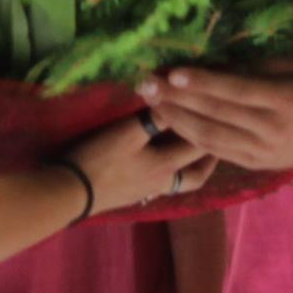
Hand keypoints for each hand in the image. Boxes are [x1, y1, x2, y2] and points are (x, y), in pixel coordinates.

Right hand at [65, 114, 212, 216]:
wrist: (71, 194)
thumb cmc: (99, 159)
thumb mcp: (127, 132)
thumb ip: (155, 116)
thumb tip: (177, 97)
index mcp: (166, 165)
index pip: (198, 146)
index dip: (211, 129)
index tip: (222, 116)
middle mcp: (164, 182)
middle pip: (197, 173)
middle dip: (210, 154)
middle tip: (217, 137)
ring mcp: (149, 192)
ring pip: (182, 184)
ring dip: (193, 169)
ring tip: (197, 155)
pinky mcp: (134, 196)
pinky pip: (165, 187)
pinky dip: (173, 175)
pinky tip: (166, 165)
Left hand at [140, 67, 292, 176]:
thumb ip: (259, 66)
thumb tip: (215, 60)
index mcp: (287, 99)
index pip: (236, 90)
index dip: (203, 81)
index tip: (173, 71)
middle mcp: (273, 129)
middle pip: (216, 113)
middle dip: (177, 98)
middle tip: (145, 82)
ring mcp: (263, 151)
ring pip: (211, 135)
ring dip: (176, 118)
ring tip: (150, 100)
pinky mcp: (257, 164)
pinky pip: (217, 150)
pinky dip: (191, 136)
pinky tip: (171, 121)